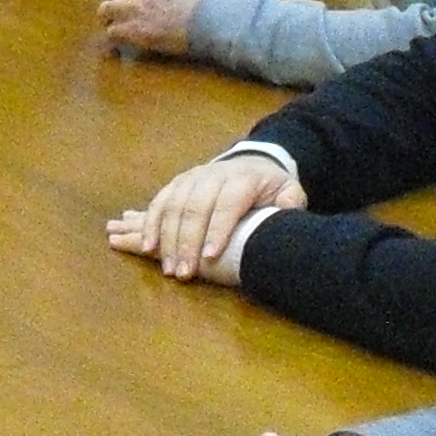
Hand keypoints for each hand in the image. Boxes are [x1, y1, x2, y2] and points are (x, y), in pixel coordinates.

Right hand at [103, 151, 303, 281]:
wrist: (250, 163)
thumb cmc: (269, 187)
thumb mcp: (288, 191)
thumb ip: (290, 201)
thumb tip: (287, 210)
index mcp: (241, 179)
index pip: (226, 205)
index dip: (217, 231)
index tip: (209, 258)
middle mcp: (212, 175)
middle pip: (194, 208)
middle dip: (186, 243)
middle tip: (184, 273)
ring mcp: (191, 178)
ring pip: (173, 206)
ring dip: (165, 239)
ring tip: (166, 267)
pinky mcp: (177, 183)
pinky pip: (159, 202)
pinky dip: (149, 225)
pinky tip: (145, 246)